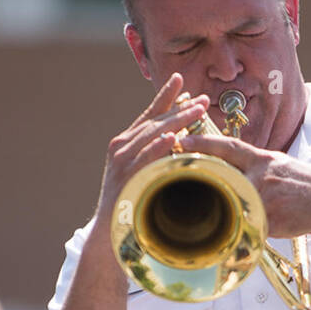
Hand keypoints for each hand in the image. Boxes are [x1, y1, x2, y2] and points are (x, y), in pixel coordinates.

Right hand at [93, 73, 211, 231]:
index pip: (149, 115)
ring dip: (177, 120)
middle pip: (155, 121)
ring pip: (153, 133)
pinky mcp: (125, 176)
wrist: (108, 229)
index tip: (180, 80)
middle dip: (180, 107)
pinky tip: (172, 137)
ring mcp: (121, 160)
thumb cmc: (128, 201)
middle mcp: (121, 146)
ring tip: (197, 109)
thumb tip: (175, 140)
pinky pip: (145, 158)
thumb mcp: (139, 171)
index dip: (165, 97)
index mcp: (125, 143)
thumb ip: (153, 155)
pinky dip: (158, 146)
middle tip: (202, 98)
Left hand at [175, 129, 310, 241]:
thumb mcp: (280, 165)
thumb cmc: (305, 185)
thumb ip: (255, 166)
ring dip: (226, 210)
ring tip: (218, 213)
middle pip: (223, 175)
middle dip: (203, 178)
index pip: (229, 147)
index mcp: (264, 160)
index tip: (182, 141)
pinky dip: (247, 230)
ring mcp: (268, 197)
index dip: (204, 143)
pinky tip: (245, 232)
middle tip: (180, 178)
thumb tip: (228, 165)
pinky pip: (251, 225)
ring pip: (235, 203)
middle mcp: (264, 174)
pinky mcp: (273, 219)